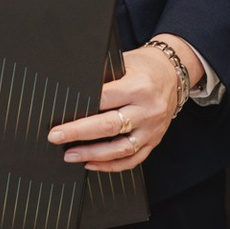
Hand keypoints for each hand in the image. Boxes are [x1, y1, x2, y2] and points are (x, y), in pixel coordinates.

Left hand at [46, 41, 193, 172]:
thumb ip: (102, 77)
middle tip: (56, 136)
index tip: (60, 116)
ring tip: (70, 155)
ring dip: (92, 154)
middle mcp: (147, 110)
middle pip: (109, 126)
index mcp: (138, 87)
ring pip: (120, 149)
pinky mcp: (154, 141)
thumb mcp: (123, 62)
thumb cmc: (144, 66)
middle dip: (78, 133)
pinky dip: (111, 165)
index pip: (104, 100)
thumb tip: (73, 90)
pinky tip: (92, 164)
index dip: (81, 108)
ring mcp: (152, 129)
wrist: (173, 73)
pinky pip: (133, 160)